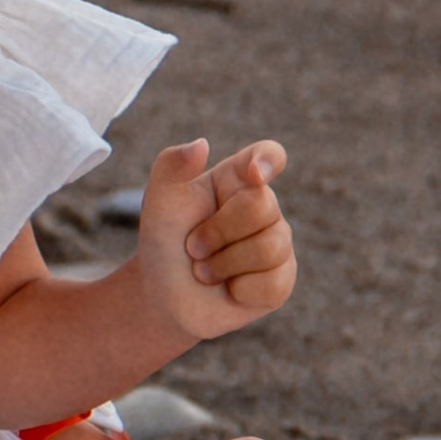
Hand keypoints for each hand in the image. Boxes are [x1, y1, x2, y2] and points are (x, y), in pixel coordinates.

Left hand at [135, 137, 295, 346]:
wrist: (162, 295)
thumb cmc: (165, 242)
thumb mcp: (159, 201)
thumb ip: (171, 166)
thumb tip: (201, 144)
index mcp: (237, 180)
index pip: (269, 156)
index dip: (269, 160)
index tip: (254, 173)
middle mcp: (264, 208)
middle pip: (262, 206)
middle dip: (217, 232)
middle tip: (192, 247)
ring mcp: (277, 244)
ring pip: (269, 247)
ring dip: (222, 264)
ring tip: (203, 270)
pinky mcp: (281, 281)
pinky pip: (272, 282)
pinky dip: (238, 289)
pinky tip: (227, 289)